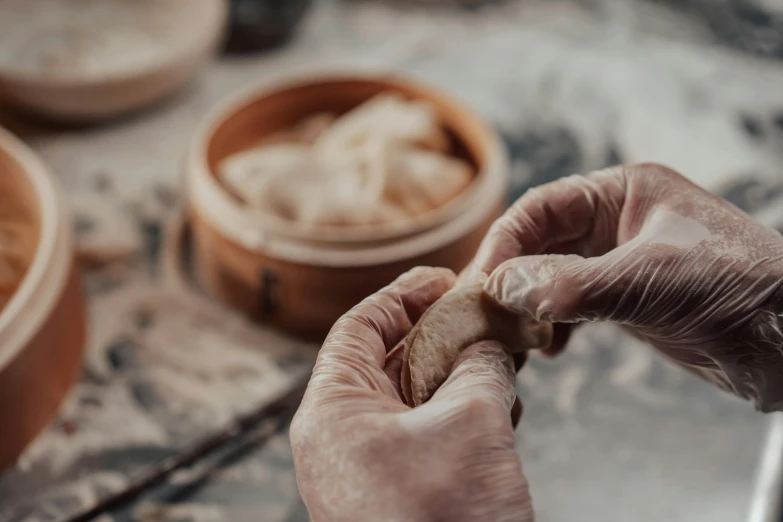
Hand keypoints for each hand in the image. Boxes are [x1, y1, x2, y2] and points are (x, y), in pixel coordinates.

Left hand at [290, 268, 533, 521]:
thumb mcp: (472, 424)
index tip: (443, 279)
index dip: (402, 295)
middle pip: (386, 360)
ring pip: (411, 399)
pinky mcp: (398, 494)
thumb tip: (488, 342)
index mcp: (332, 412)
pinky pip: (425, 436)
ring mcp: (367, 470)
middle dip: (439, 336)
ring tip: (501, 364)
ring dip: (458, 376)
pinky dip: (460, 415)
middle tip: (482, 316)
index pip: (358, 328)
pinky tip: (501, 410)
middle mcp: (340, 439)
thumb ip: (479, 366)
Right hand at [469, 163, 782, 411]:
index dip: (506, 242)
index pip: (542, 208)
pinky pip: (570, 306)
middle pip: (540, 243)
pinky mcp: (625, 300)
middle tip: (488, 313)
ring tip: (516, 335)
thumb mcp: (649, 279)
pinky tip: (549, 348)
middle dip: (513, 277)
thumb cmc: (740, 287)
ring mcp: (619, 262)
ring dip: (528, 305)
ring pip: (551, 277)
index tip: (483, 281)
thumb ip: (571, 283)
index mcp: (623, 192)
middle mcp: (616, 222)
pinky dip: (552, 326)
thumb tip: (504, 288)